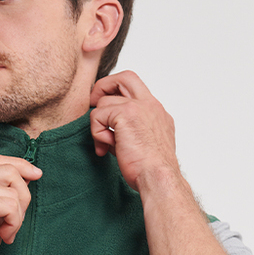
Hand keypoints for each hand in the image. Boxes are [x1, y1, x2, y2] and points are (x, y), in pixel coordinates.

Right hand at [0, 155, 41, 254]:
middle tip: (17, 219)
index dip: (20, 164)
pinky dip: (14, 222)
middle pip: (9, 170)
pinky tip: (4, 236)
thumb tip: (26, 178)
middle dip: (24, 195)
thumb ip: (2, 195)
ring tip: (7, 231)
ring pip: (13, 190)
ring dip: (18, 215)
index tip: (36, 174)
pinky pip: (10, 205)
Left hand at [89, 71, 179, 191]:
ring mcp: (139, 107)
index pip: (135, 87)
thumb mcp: (144, 144)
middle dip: (103, 88)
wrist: (158, 177)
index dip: (116, 92)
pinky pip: (97, 115)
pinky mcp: (126, 114)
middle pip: (123, 77)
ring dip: (99, 124)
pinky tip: (106, 148)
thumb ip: (129, 131)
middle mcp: (150, 104)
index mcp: (157, 111)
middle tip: (95, 109)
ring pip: (104, 102)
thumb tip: (109, 132)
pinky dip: (97, 133)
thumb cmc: (151, 170)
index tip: (108, 111)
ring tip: (107, 144)